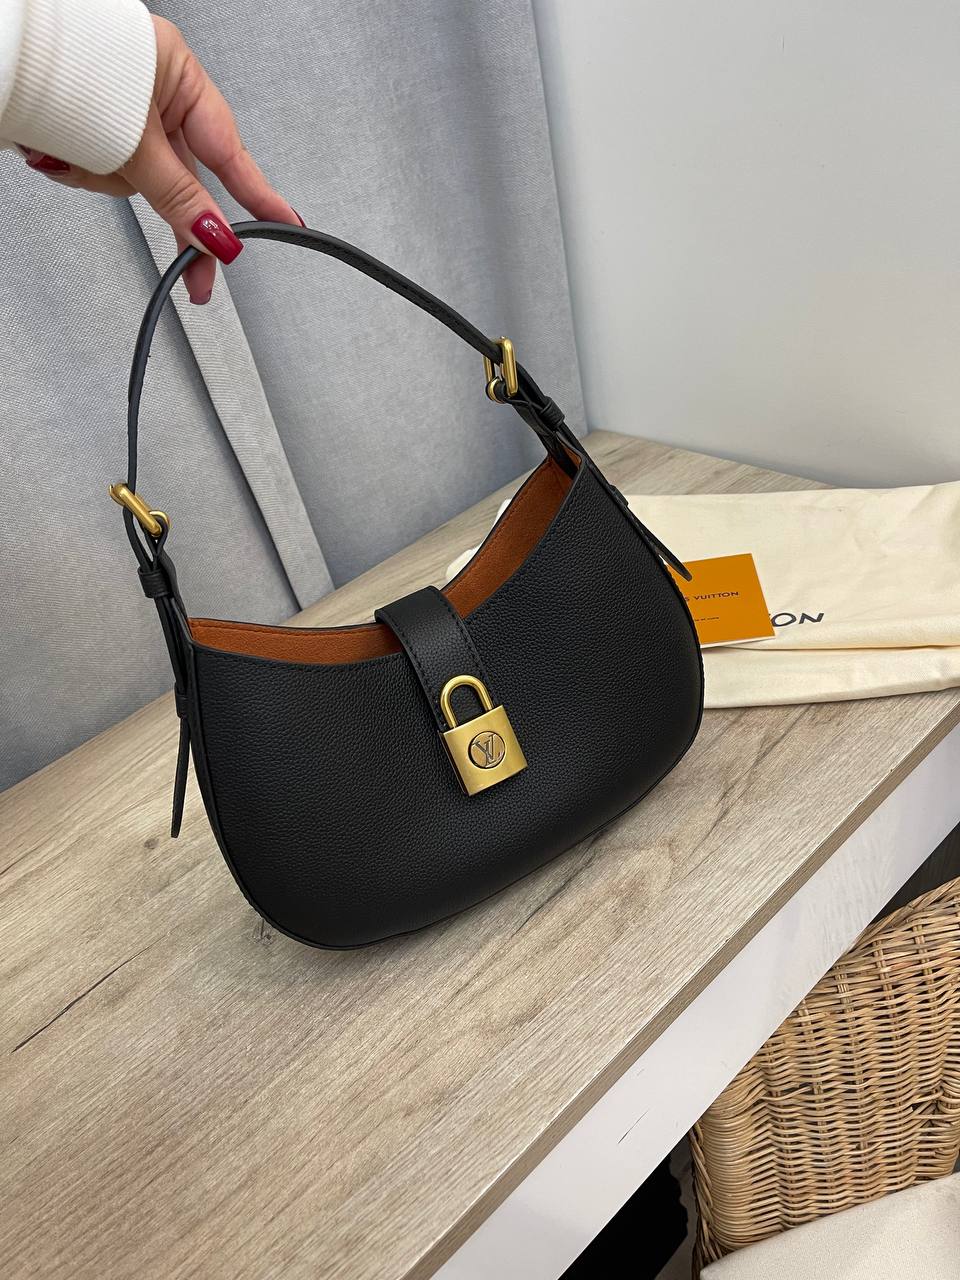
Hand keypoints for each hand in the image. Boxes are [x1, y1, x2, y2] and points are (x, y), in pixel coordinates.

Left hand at [18, 16, 299, 302]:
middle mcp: (152, 91)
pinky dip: (76, 167)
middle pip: (178, 178)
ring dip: (99, 178)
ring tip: (67, 152)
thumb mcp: (133, 139)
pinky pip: (100, 169)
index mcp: (177, 76)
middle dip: (160, 204)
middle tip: (195, 279)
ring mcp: (120, 109)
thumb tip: (215, 234)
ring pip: (133, 180)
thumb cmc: (60, 58)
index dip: (259, 197)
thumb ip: (178, 193)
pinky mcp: (87, 125)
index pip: (229, 156)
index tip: (286, 223)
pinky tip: (53, 149)